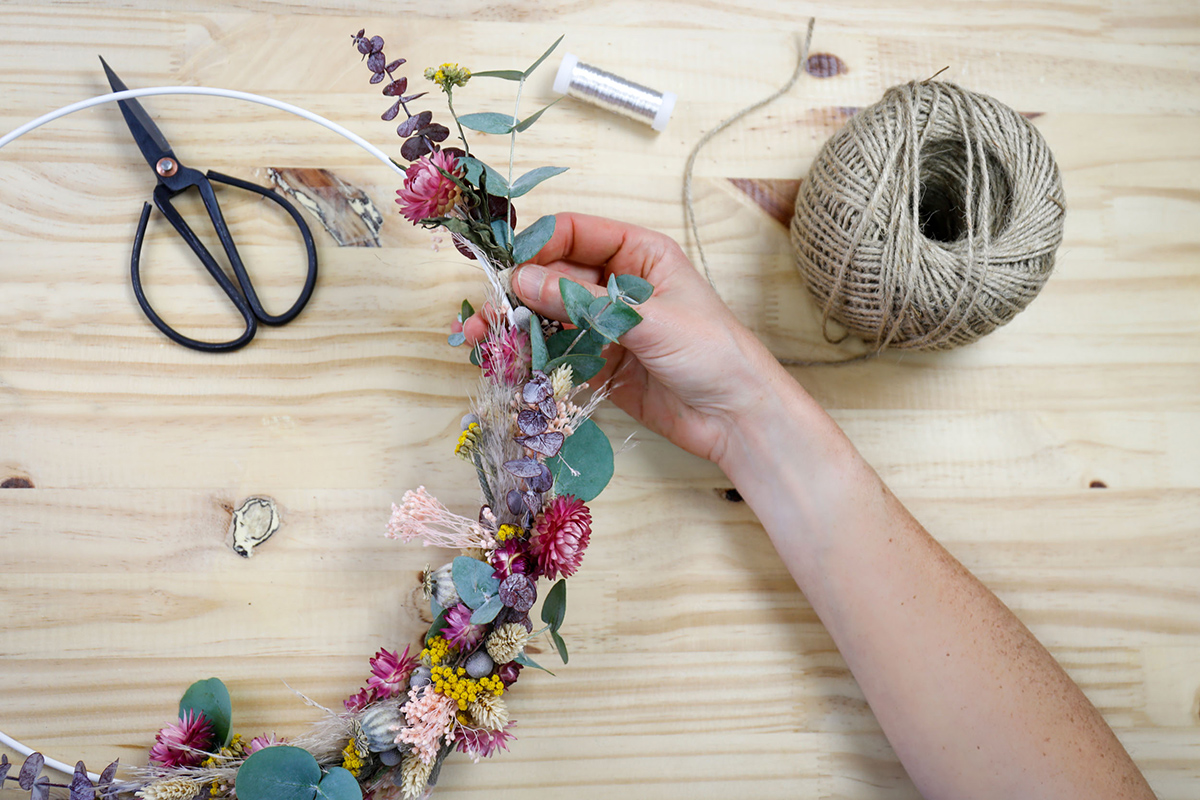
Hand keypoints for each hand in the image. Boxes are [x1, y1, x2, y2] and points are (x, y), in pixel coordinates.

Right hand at [463, 213, 789, 463]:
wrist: (737, 416)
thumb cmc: (712, 352)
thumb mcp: (648, 319)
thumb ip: (584, 302)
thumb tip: (525, 281)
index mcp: (640, 254)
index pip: (577, 234)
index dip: (538, 245)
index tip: (507, 267)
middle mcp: (619, 284)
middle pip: (555, 275)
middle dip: (518, 292)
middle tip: (487, 313)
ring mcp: (608, 324)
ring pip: (550, 315)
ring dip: (518, 326)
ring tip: (484, 340)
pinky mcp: (601, 362)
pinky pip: (559, 352)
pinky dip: (533, 357)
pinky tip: (508, 363)